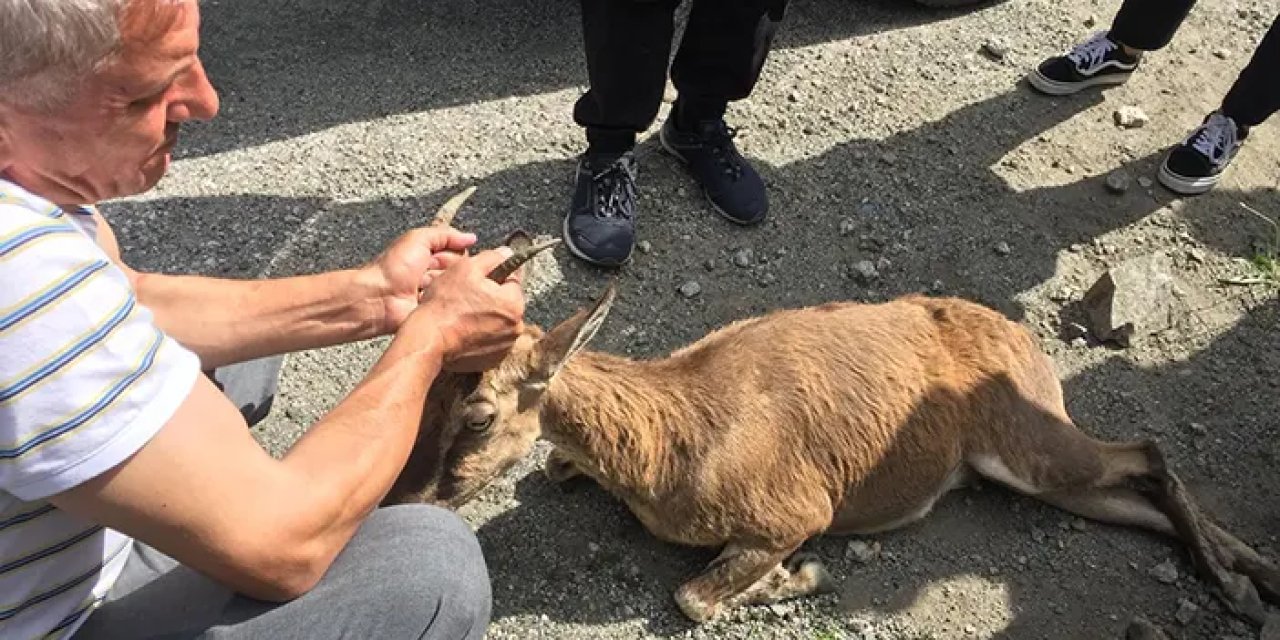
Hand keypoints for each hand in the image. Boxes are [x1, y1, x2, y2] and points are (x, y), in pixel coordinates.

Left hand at [362, 226, 477, 333]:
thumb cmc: (393, 268)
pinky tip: (440, 301)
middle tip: (443, 272)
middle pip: (459, 271)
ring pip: (456, 288)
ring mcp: (433, 293)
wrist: (379, 298)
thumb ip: (445, 234)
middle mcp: (431, 273)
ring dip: (450, 287)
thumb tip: (470, 237)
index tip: (458, 255)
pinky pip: (450, 307)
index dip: (458, 254)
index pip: (458, 253)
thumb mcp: (419, 238)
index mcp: (427, 255)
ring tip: (436, 287)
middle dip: (455, 271)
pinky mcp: (433, 311)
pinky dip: (447, 303)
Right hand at [413, 248, 525, 371]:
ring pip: (498, 322)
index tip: (478, 280)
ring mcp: (504, 346)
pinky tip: (464, 330)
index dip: (494, 276)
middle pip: (506, 303)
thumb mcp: (467, 268)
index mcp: (514, 303)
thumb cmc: (446, 303)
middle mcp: (515, 327)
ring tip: (463, 315)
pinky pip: (490, 340)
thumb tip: (508, 253)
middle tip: (466, 297)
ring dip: (486, 317)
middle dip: (491, 298)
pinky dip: (480, 335)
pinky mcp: (492, 360)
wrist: (428, 338)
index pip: (512, 281)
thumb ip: (492, 258)